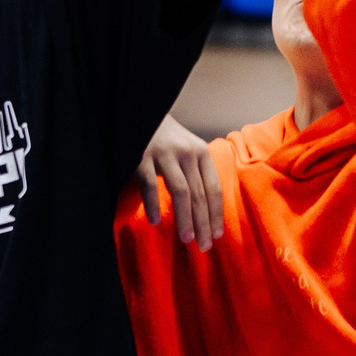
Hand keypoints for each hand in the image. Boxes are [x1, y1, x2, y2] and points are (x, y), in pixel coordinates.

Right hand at [137, 114, 223, 249]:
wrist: (138, 109)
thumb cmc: (164, 137)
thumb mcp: (186, 149)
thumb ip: (195, 171)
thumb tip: (205, 208)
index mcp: (201, 152)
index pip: (214, 189)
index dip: (216, 214)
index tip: (216, 236)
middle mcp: (186, 152)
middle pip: (199, 194)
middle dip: (203, 223)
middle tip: (204, 246)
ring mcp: (163, 154)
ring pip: (180, 192)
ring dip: (185, 219)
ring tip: (187, 239)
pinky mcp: (141, 156)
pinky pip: (150, 185)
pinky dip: (153, 205)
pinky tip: (155, 222)